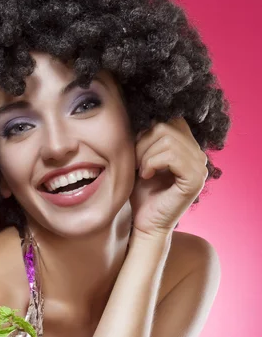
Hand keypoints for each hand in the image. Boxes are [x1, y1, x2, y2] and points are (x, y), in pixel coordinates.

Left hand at [130, 118, 208, 237]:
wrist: (145, 224)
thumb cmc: (141, 195)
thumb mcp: (141, 159)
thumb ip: (147, 138)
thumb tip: (142, 112)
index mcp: (189, 149)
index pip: (171, 120)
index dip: (147, 132)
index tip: (137, 155)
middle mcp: (199, 156)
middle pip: (168, 126)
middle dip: (144, 143)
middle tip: (136, 164)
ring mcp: (200, 167)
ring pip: (168, 139)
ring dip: (146, 155)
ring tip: (141, 171)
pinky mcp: (195, 179)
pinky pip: (172, 155)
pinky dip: (152, 163)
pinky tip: (146, 176)